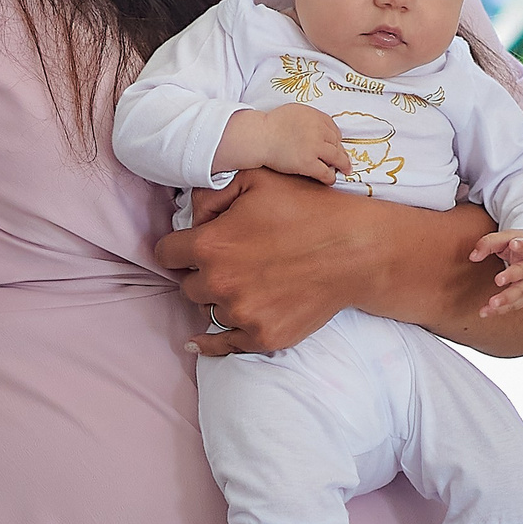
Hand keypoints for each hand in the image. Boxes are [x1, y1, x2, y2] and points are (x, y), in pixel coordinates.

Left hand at [161, 166, 463, 355]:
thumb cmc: (307, 208)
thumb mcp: (256, 178)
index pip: (166, 254)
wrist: (356, 250)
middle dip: (201, 273)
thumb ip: (210, 191)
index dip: (178, 247)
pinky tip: (195, 342)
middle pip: (187, 285)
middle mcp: (219, 283)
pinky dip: (212, 342)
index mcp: (210, 245)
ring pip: (209, 310)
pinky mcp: (263, 336)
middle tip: (229, 261)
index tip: (190, 247)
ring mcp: (242, 314)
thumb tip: (190, 216)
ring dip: (219, 298)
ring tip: (248, 281)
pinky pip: (223, 345)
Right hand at [220, 104, 350, 182]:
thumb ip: (310, 119)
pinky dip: (330, 177)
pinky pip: (326, 172)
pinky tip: (329, 180)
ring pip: (337, 158)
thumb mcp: (295, 112)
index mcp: (315, 116)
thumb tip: (320, 129)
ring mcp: (314, 146)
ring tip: (343, 171)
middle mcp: (318, 130)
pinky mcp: (308, 162)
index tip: (336, 146)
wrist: (258, 137)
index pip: (334, 129)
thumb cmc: (270, 125)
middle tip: (343, 161)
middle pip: (337, 143)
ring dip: (342, 165)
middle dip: (340, 153)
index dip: (336, 140)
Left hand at [474, 228, 522, 315]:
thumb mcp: (505, 238)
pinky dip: (502, 309)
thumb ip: (488, 244)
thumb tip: (473, 256)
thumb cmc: (518, 246)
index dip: (520, 245)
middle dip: (511, 276)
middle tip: (498, 280)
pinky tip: (486, 312)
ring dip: (507, 300)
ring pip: (521, 293)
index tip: (514, 244)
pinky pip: (516, 304)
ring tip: (492, 304)